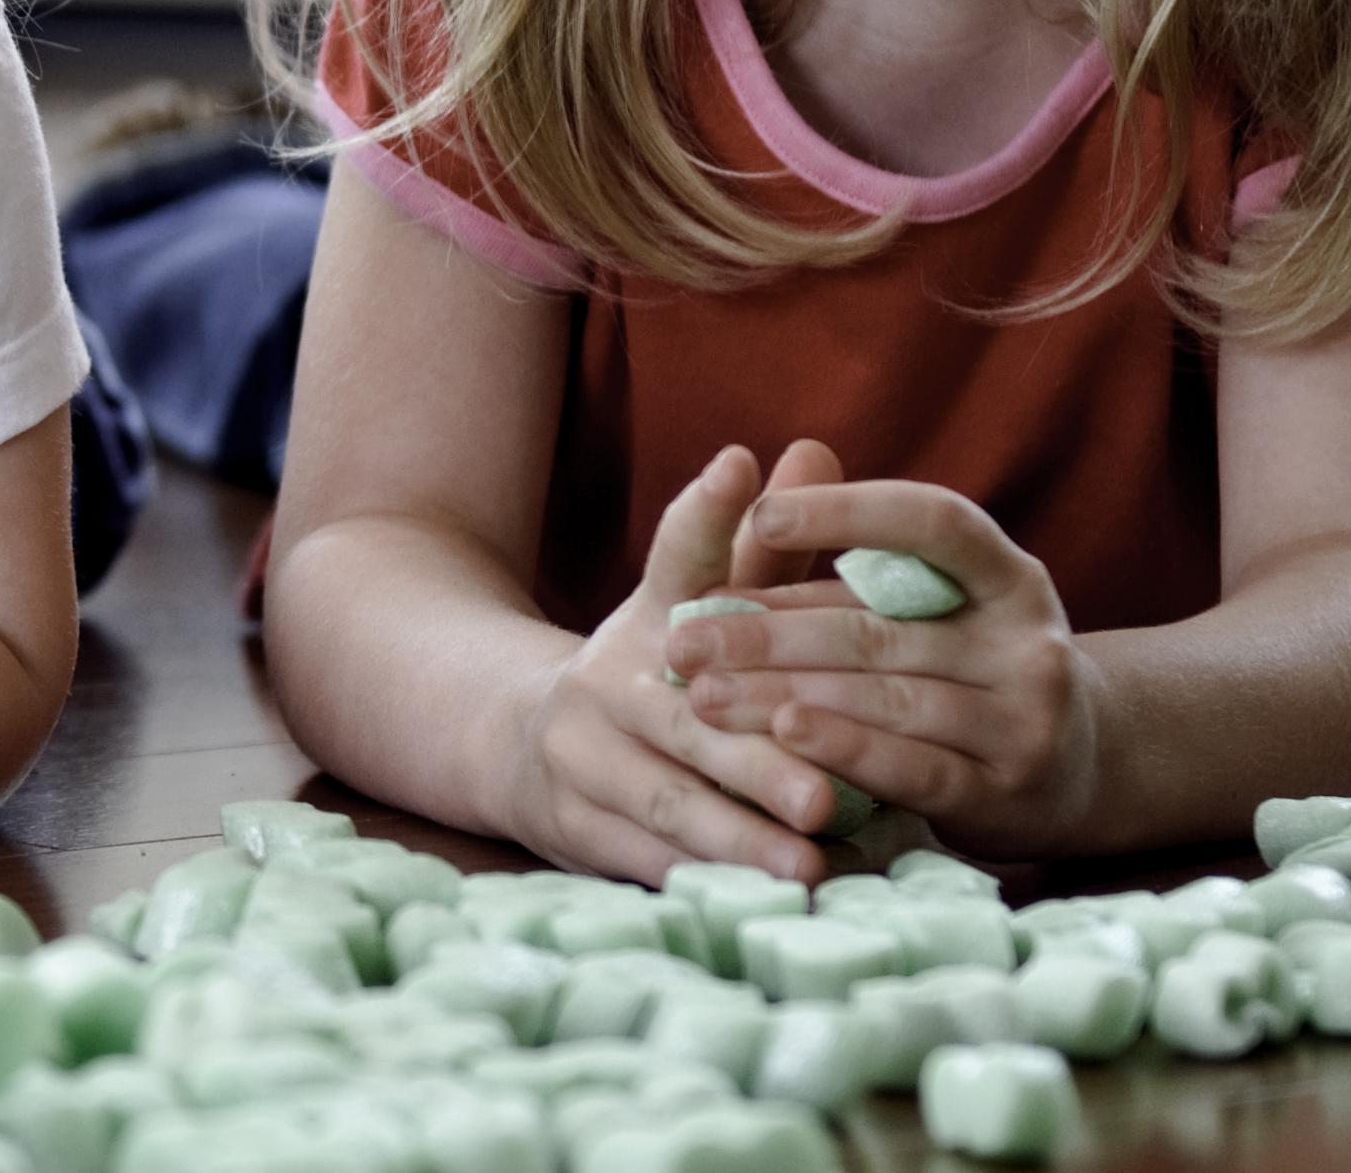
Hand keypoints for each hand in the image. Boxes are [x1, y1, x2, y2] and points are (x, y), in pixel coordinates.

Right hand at [493, 445, 845, 884]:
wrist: (527, 746)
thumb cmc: (653, 676)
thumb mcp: (691, 606)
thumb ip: (758, 545)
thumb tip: (808, 447)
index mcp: (643, 621)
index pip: (674, 562)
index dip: (709, 528)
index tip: (737, 469)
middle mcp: (604, 689)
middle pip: (683, 724)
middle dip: (752, 763)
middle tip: (823, 797)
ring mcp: (583, 766)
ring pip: (664, 808)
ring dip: (736, 841)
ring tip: (809, 869)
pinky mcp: (577, 836)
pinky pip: (648, 866)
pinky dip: (708, 885)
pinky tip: (767, 903)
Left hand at [664, 475, 1100, 858]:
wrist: (1073, 772)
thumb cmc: (965, 671)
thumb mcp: (925, 611)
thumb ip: (846, 569)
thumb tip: (748, 496)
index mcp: (1007, 574)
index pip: (932, 522)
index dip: (847, 513)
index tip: (761, 516)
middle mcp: (1028, 640)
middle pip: (878, 627)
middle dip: (767, 633)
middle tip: (681, 638)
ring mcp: (1027, 719)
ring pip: (885, 697)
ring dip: (782, 696)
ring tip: (702, 694)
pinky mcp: (1007, 792)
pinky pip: (914, 768)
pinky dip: (846, 750)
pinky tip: (785, 737)